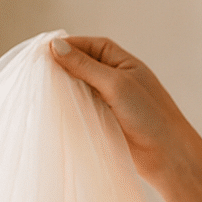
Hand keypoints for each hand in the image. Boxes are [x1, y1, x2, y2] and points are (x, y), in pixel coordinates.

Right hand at [48, 35, 199, 184]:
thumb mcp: (116, 84)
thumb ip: (86, 66)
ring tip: (39, 89)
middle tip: (35, 71)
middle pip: (81, 65)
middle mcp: (115, 78)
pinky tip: (53, 108)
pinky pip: (80, 107)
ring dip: (62, 87)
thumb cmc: (149, 115)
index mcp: (123, 62)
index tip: (41, 51)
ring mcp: (109, 99)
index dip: (67, 46)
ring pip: (78, 87)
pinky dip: (67, 105)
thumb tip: (55, 46)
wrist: (167, 155)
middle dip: (61, 67)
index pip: (89, 45)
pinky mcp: (103, 119)